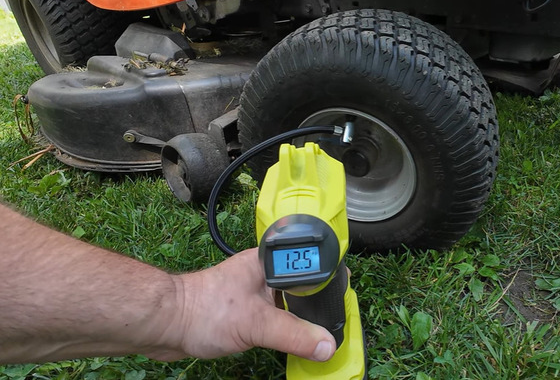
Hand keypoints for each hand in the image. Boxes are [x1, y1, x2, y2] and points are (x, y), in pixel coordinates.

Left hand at [148, 248, 335, 361]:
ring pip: (290, 302)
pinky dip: (288, 330)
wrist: (166, 325)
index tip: (345, 297)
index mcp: (269, 261)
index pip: (310, 263)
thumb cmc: (203, 310)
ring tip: (320, 333)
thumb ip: (294, 335)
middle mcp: (264, 273)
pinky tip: (295, 341)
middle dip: (318, 302)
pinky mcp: (246, 312)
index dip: (330, 278)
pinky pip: (276, 318)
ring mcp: (255, 293)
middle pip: (303, 284)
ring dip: (302, 318)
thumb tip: (326, 345)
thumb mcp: (256, 324)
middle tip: (336, 320)